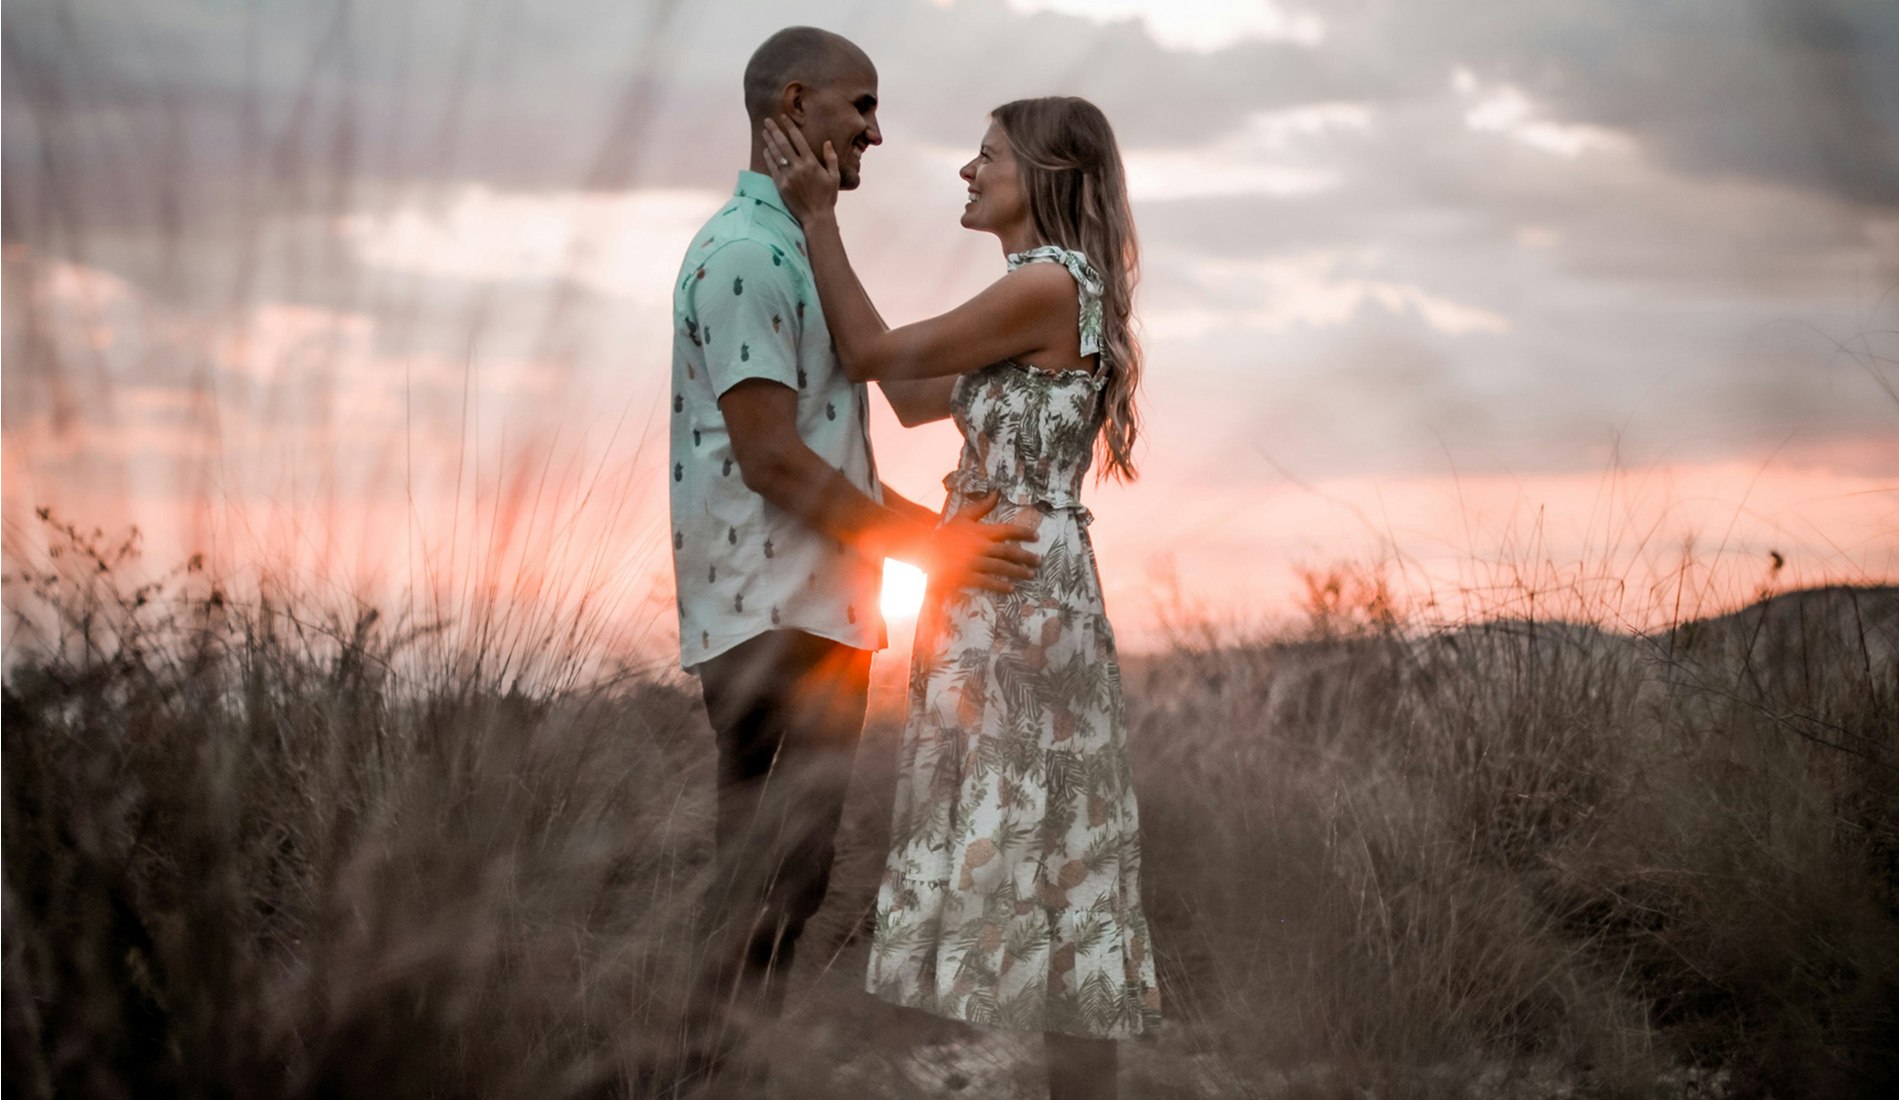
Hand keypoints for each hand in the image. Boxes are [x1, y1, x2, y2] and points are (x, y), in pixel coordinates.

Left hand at [761, 116, 839, 222]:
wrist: (816, 216)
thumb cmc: (827, 197)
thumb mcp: (834, 176)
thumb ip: (831, 158)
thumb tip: (827, 142)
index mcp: (812, 163)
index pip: (798, 139)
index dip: (790, 127)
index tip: (783, 117)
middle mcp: (798, 167)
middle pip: (783, 144)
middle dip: (774, 130)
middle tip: (767, 120)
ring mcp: (788, 176)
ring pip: (776, 154)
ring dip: (769, 141)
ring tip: (764, 132)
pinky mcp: (781, 185)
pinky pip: (772, 168)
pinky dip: (768, 157)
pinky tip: (766, 150)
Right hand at [924, 493, 1041, 594]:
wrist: (925, 547)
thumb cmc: (947, 532)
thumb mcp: (964, 516)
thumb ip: (982, 506)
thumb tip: (997, 493)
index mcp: (981, 531)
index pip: (1008, 530)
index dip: (1024, 533)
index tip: (1036, 536)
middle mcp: (980, 546)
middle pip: (1009, 551)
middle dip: (1026, 557)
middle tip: (1039, 561)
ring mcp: (973, 562)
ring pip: (1001, 567)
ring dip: (1018, 571)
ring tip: (1031, 575)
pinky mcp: (966, 576)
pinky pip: (986, 581)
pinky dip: (999, 585)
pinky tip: (1010, 588)